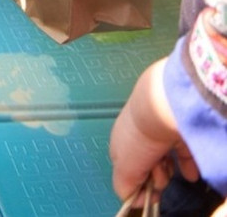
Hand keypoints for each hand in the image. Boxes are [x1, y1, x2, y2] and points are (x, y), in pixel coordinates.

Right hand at [109, 61, 198, 204]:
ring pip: (163, 162)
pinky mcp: (177, 130)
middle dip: (153, 176)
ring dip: (167, 170)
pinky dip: (185, 166)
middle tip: (156, 172)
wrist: (160, 108)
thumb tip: (134, 199)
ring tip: (168, 166)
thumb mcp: (124, 169)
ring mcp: (157, 132)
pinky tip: (188, 173)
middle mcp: (137, 135)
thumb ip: (124, 187)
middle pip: (147, 167)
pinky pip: (183, 154)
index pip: (127, 169)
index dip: (137, 183)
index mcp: (119, 142)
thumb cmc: (137, 133)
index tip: (145, 190)